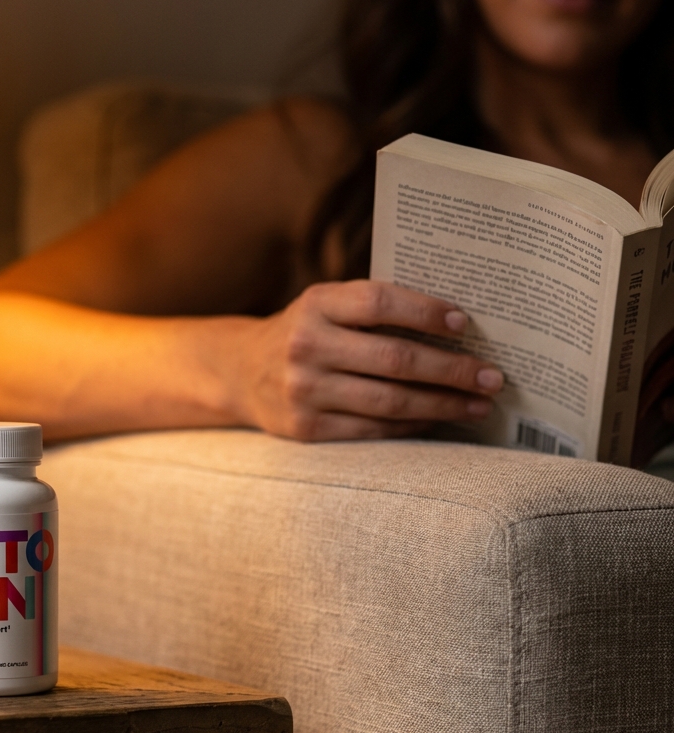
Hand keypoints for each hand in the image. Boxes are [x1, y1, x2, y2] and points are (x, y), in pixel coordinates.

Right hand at [231, 279, 503, 440]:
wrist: (240, 373)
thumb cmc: (304, 333)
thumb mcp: (325, 306)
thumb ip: (373, 309)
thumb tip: (456, 326)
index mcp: (315, 305)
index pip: (379, 302)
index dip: (426, 312)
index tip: (465, 325)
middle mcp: (306, 346)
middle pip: (394, 359)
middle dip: (451, 370)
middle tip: (492, 377)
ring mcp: (304, 391)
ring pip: (389, 401)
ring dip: (442, 405)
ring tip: (477, 405)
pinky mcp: (306, 429)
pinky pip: (372, 429)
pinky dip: (412, 425)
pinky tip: (438, 420)